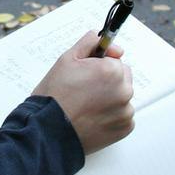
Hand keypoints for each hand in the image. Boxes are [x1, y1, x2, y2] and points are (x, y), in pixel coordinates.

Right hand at [31, 32, 134, 153]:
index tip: (88, 75)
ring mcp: (125, 111)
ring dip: (109, 100)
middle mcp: (124, 91)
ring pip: (121, 98)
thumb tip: (110, 43)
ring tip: (86, 107)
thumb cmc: (55, 96)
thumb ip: (90, 43)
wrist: (48, 130)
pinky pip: (122, 117)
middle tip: (85, 91)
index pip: (116, 61)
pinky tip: (92, 118)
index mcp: (113, 71)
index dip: (99, 66)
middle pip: (122, 79)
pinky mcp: (124, 129)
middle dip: (107, 82)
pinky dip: (111, 117)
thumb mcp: (67, 59)